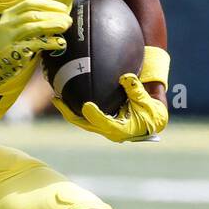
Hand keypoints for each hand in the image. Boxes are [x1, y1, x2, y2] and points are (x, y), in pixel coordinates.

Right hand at [0, 0, 71, 83]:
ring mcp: (9, 38)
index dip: (48, 4)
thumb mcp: (17, 27)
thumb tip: (60, 14)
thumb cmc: (11, 42)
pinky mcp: (14, 52)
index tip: (63, 8)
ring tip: (65, 26)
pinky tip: (59, 42)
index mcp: (9, 14)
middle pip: (33, 15)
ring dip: (51, 25)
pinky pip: (34, 45)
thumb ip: (33, 20)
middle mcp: (7, 24)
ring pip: (32, 27)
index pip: (30, 4)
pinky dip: (49, 43)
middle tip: (68, 18)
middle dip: (53, 15)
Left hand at [54, 73, 168, 141]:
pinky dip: (74, 109)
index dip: (96, 116)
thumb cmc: (151, 112)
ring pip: (82, 122)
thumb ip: (136, 90)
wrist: (152, 120)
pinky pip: (85, 117)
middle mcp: (109, 131)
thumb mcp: (148, 102)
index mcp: (122, 129)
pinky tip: (65, 98)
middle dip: (70, 113)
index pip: (106, 124)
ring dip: (68, 111)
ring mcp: (103, 127)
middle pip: (86, 124)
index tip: (87, 106)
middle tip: (58, 100)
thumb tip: (125, 78)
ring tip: (56, 98)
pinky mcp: (100, 122)